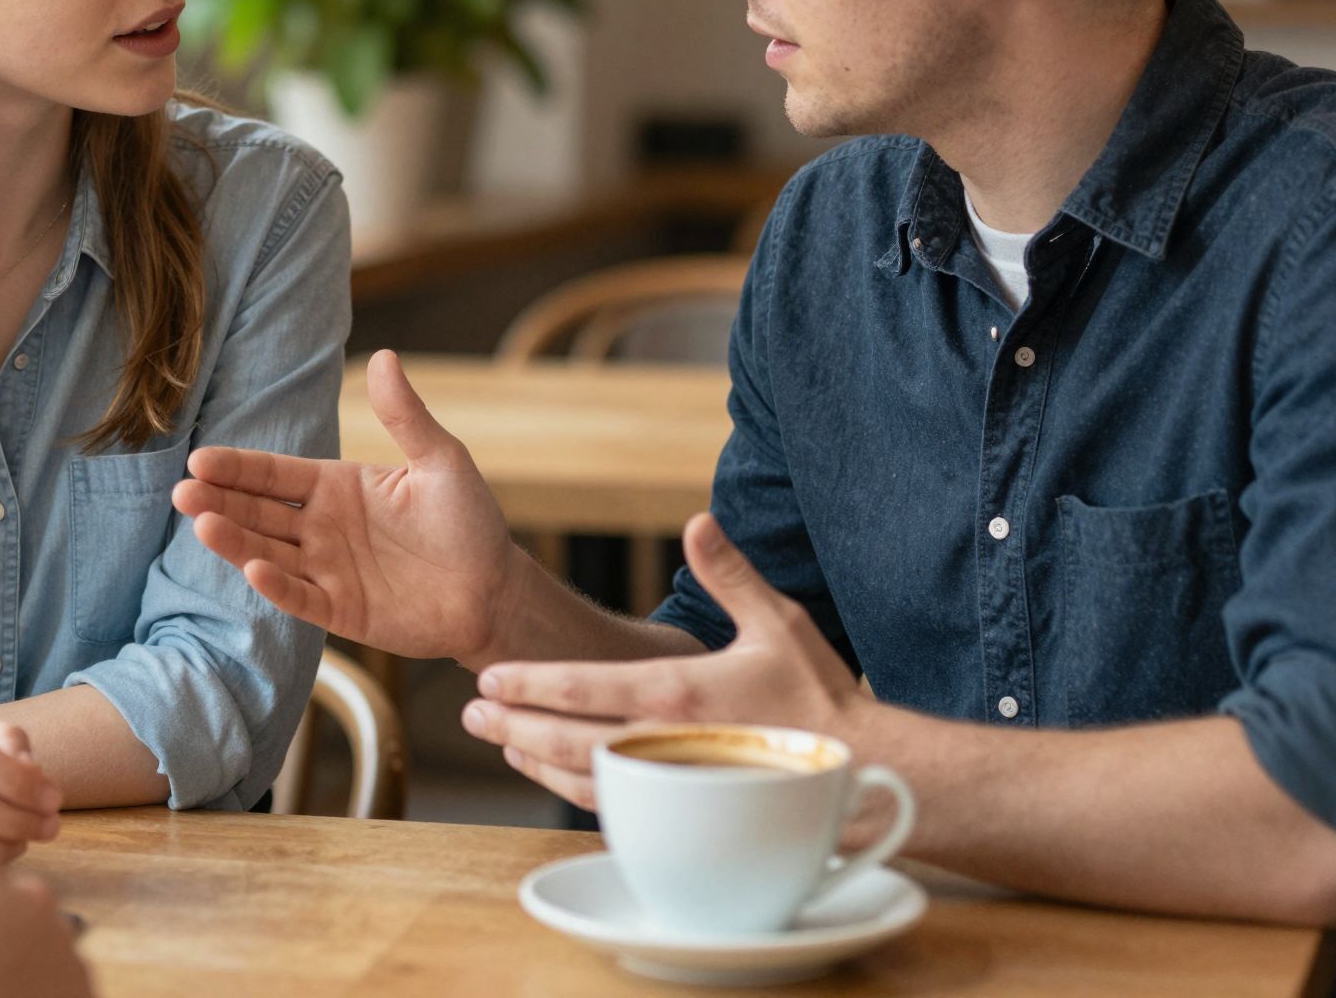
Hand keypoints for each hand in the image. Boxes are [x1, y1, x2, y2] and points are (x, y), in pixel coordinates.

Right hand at [173, 350, 520, 663]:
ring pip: (268, 551)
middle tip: (182, 491)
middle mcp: (322, 528)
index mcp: (336, 487)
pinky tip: (252, 568)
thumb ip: (405, 415)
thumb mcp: (440, 460)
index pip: (274, 474)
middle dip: (219, 500)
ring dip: (235, 540)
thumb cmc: (468, 522)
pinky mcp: (341, 611)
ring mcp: (327, 571)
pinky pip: (301, 597)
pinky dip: (276, 584)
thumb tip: (385, 355)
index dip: (237, 468)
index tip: (199, 458)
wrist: (495, 589)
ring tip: (201, 524)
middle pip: (259, 511)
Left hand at [461, 513, 867, 809]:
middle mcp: (668, 746)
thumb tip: (698, 522)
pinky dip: (574, 791)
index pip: (586, 689)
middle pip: (568, 739)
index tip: (490, 675)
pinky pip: (616, 808)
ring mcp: (674, 787)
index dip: (531, 684)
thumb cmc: (820, 695)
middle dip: (513, 723)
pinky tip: (553, 774)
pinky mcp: (686, 814)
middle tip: (470, 710)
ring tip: (500, 738)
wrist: (866, 773)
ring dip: (534, 760)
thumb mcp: (778, 622)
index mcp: (681, 695)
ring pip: (584, 779)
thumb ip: (730, 574)